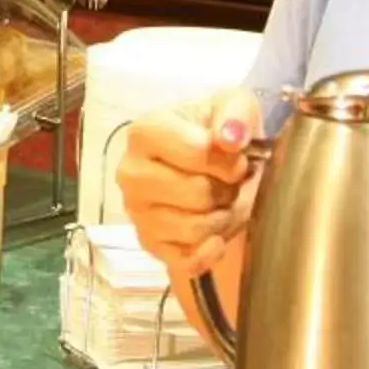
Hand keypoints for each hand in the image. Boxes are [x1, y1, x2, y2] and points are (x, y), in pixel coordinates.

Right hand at [117, 88, 262, 280]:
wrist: (211, 164)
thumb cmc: (216, 132)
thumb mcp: (234, 107)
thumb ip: (236, 114)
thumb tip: (230, 138)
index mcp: (145, 132)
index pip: (197, 152)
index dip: (229, 161)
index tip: (237, 158)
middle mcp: (131, 172)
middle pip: (197, 194)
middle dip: (225, 191)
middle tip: (228, 183)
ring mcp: (136, 212)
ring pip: (194, 230)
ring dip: (221, 219)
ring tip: (221, 202)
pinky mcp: (148, 244)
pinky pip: (187, 261)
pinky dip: (210, 250)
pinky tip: (215, 234)